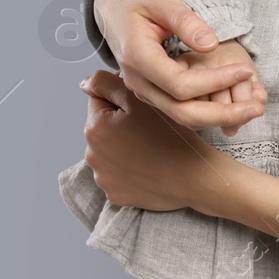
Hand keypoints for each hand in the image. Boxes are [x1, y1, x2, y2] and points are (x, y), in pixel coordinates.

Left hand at [80, 69, 221, 210]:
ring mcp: (103, 178)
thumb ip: (106, 84)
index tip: (143, 107)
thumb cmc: (170, 135)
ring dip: (124, 145)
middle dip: (121, 121)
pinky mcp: (115, 194)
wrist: (193, 178)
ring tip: (151, 146)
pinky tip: (148, 164)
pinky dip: (129, 168)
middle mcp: (92, 155)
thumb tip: (85, 83)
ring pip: (110, 150)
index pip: (100, 98)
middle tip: (150, 126)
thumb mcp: (139, 99)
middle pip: (104, 125)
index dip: (122, 97)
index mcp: (94, 128)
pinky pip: (118, 173)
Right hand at [92, 0, 266, 130]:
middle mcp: (139, 82)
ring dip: (219, 118)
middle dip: (223, 115)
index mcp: (138, 58)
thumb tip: (211, 45)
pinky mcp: (154, 92)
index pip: (181, 85)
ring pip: (183, 117)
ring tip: (252, 109)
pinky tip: (235, 105)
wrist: (111, 10)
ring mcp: (145, 91)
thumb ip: (184, 20)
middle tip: (257, 108)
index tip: (245, 70)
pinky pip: (182, 109)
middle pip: (183, 113)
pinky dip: (209, 111)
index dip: (216, 81)